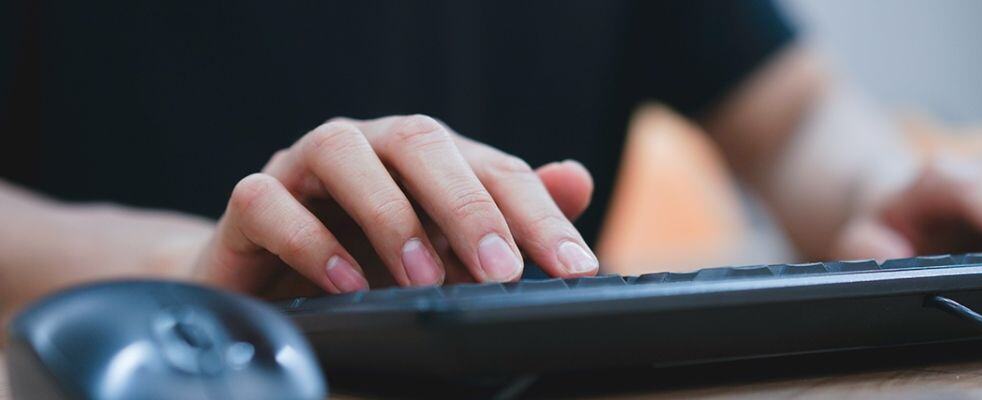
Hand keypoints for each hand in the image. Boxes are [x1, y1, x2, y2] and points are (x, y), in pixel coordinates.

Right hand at [192, 115, 598, 296]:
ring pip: (343, 155)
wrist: (263, 275)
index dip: (537, 215)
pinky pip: (270, 202)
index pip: (491, 168)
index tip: (574, 266)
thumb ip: (506, 214)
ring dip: (390, 216)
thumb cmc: (363, 255)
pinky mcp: (252, 202)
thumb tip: (576, 181)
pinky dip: (310, 241)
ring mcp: (304, 167)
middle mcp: (368, 147)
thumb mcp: (444, 245)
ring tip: (426, 277)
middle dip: (468, 207)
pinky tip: (347, 282)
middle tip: (503, 270)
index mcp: (424, 154)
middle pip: (421, 144)